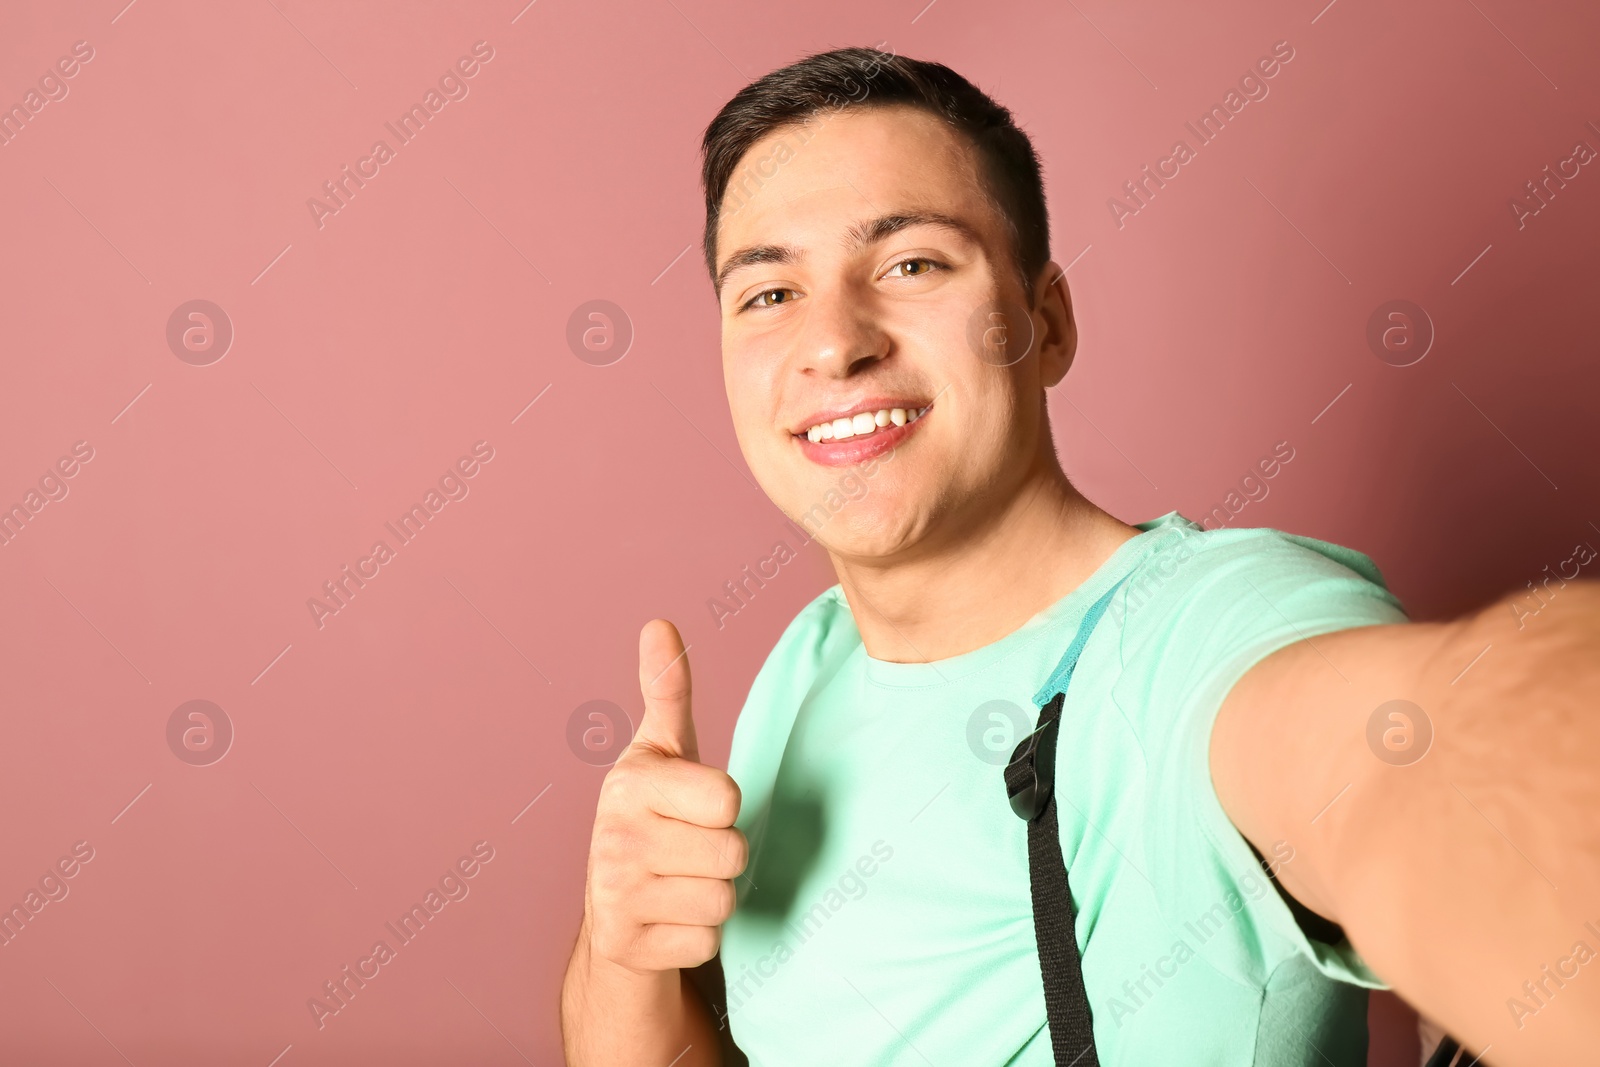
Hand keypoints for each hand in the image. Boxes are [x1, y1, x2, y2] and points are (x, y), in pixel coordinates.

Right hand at [582, 619, 746, 974]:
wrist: (614, 911)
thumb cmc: (653, 819)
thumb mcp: (661, 753)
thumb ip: (667, 691)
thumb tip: (658, 623)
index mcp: (629, 783)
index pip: (727, 799)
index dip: (724, 807)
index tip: (694, 808)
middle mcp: (614, 838)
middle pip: (731, 853)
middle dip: (723, 857)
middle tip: (689, 852)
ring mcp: (616, 896)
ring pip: (722, 900)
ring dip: (713, 896)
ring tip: (679, 884)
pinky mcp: (627, 947)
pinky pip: (706, 941)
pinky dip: (697, 936)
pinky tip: (668, 920)